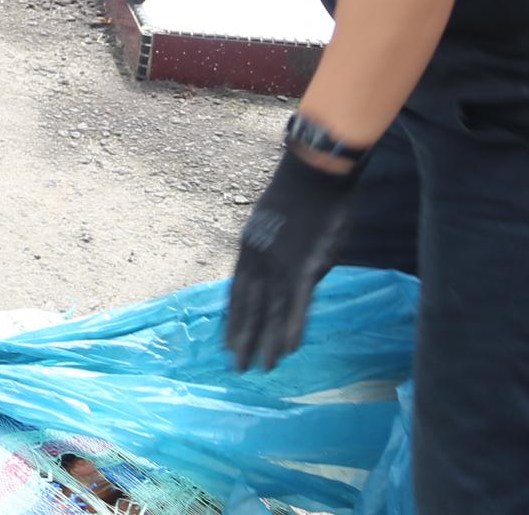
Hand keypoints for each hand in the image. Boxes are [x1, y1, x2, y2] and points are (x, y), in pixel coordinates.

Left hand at [226, 147, 360, 371]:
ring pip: (270, 311)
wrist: (313, 173)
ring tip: (262, 368)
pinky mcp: (304, 265)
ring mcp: (279, 264)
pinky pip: (296, 302)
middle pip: (248, 307)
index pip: (236, 293)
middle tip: (238, 368)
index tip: (227, 343)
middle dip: (243, 339)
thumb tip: (282, 279)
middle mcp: (257, 260)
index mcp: (248, 249)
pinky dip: (292, 326)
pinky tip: (289, 348)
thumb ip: (275, 254)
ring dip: (267, 342)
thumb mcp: (275, 226)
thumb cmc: (298, 196)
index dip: (233, 319)